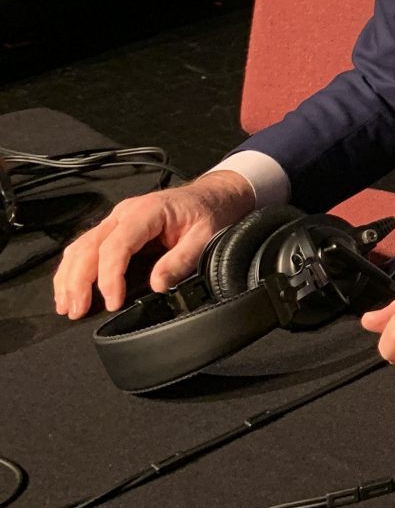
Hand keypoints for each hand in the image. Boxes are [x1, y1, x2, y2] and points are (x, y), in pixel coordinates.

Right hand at [52, 171, 254, 318]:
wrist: (213, 196)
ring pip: (81, 247)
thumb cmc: (209, 213)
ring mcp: (116, 219)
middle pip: (89, 247)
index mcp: (147, 211)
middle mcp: (124, 213)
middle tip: (77, 311)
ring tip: (67, 305)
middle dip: (78, 281)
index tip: (113, 302)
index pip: (116, 246)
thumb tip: (157, 285)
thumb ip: (182, 260)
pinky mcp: (115, 228)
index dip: (110, 277)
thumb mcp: (206, 236)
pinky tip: (69, 288)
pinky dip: (74, 269)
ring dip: (69, 277)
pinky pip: (86, 247)